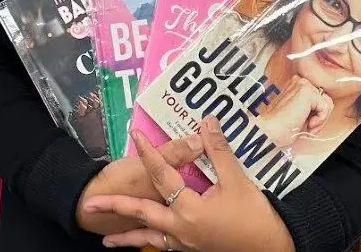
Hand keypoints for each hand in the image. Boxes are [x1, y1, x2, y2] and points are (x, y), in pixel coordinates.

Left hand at [82, 117, 295, 251]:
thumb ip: (218, 151)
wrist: (272, 251)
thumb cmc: (254, 218)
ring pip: (148, 239)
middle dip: (114, 208)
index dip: (150, 152)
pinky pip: (163, 248)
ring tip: (106, 242)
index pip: (163, 175)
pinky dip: (149, 245)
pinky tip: (144, 243)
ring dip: (126, 239)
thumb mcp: (237, 181)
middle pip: (141, 214)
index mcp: (189, 209)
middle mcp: (180, 228)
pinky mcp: (192, 251)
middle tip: (89, 205)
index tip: (136, 136)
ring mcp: (184, 244)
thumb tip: (207, 121)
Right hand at [270, 75, 333, 146]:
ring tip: (308, 125)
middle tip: (308, 126)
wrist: (271, 131)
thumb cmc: (282, 126)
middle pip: (325, 100)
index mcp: (297, 85)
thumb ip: (312, 106)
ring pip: (328, 103)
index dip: (316, 114)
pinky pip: (326, 108)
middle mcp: (300, 81)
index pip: (319, 98)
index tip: (306, 124)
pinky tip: (308, 124)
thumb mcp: (301, 113)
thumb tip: (326, 107)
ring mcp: (304, 84)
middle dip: (320, 117)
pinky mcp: (307, 92)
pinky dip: (320, 120)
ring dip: (321, 120)